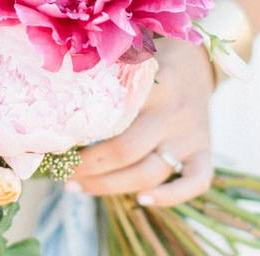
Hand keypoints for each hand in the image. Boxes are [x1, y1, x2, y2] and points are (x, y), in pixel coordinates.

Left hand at [69, 39, 214, 205]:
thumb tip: (55, 103)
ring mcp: (190, 135)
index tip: (54, 146)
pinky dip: (170, 197)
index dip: (79, 137)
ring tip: (80, 187)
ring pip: (150, 173)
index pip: (111, 118)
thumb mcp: (130, 60)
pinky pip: (197, 182)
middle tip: (64, 173)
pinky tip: (141, 201)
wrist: (198, 61)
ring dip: (111, 186)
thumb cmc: (152, 62)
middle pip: (125, 152)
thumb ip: (105, 77)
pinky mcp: (205, 151)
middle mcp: (171, 113)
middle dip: (89, 169)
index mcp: (151, 86)